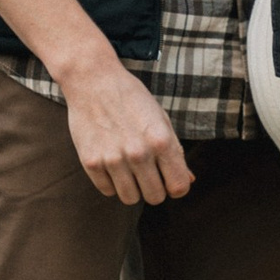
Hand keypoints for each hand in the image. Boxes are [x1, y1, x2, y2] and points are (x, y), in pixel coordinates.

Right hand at [59, 52, 194, 204]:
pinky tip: (111, 162)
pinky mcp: (91, 162)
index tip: (168, 179)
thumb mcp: (161, 119)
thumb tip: (189, 180)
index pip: (179, 187)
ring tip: (128, 168)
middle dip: (154, 188)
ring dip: (132, 188)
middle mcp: (138, 152)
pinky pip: (107, 191)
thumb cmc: (132, 99)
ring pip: (130, 199)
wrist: (93, 81)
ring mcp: (113, 159)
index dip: (176, 186)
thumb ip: (175, 152)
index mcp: (161, 140)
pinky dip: (111, 182)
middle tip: (147, 172)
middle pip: (155, 197)